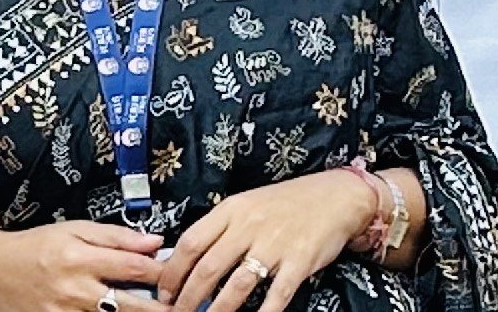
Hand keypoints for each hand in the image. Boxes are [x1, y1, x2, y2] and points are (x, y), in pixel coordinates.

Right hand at [0, 220, 172, 311]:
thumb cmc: (37, 246)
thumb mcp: (75, 228)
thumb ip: (116, 236)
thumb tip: (153, 240)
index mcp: (82, 257)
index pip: (133, 267)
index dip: (162, 271)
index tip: (180, 271)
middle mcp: (77, 290)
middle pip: (131, 304)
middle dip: (161, 307)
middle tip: (182, 305)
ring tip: (162, 310)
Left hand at [158, 171, 375, 311]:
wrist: (333, 196)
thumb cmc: (286, 202)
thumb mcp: (247, 204)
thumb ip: (221, 228)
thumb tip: (190, 257)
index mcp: (232, 209)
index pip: (192, 240)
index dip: (174, 270)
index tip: (164, 290)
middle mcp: (249, 225)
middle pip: (209, 266)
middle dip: (188, 297)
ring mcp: (275, 244)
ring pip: (237, 284)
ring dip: (217, 310)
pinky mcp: (300, 261)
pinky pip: (276, 295)